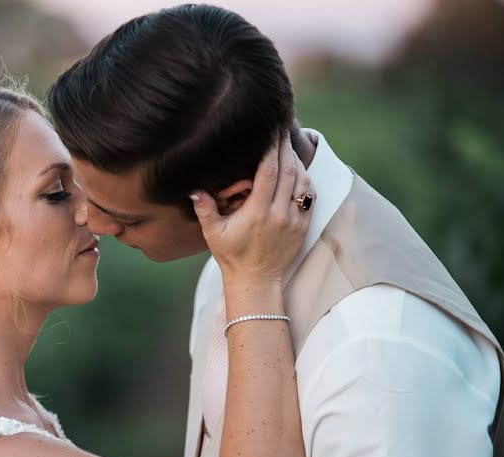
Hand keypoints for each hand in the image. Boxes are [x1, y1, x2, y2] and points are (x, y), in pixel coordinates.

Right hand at [190, 132, 312, 286]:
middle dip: (285, 148)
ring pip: (302, 182)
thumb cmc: (231, 254)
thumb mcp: (213, 233)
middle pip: (288, 171)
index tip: (272, 132)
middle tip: (283, 129)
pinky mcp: (303, 226)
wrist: (255, 279)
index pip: (269, 173)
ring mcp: (294, 220)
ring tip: (288, 147)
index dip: (271, 150)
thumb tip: (194, 189)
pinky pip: (309, 196)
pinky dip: (305, 180)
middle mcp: (279, 214)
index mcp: (257, 213)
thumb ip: (204, 209)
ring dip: (296, 162)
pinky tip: (298, 170)